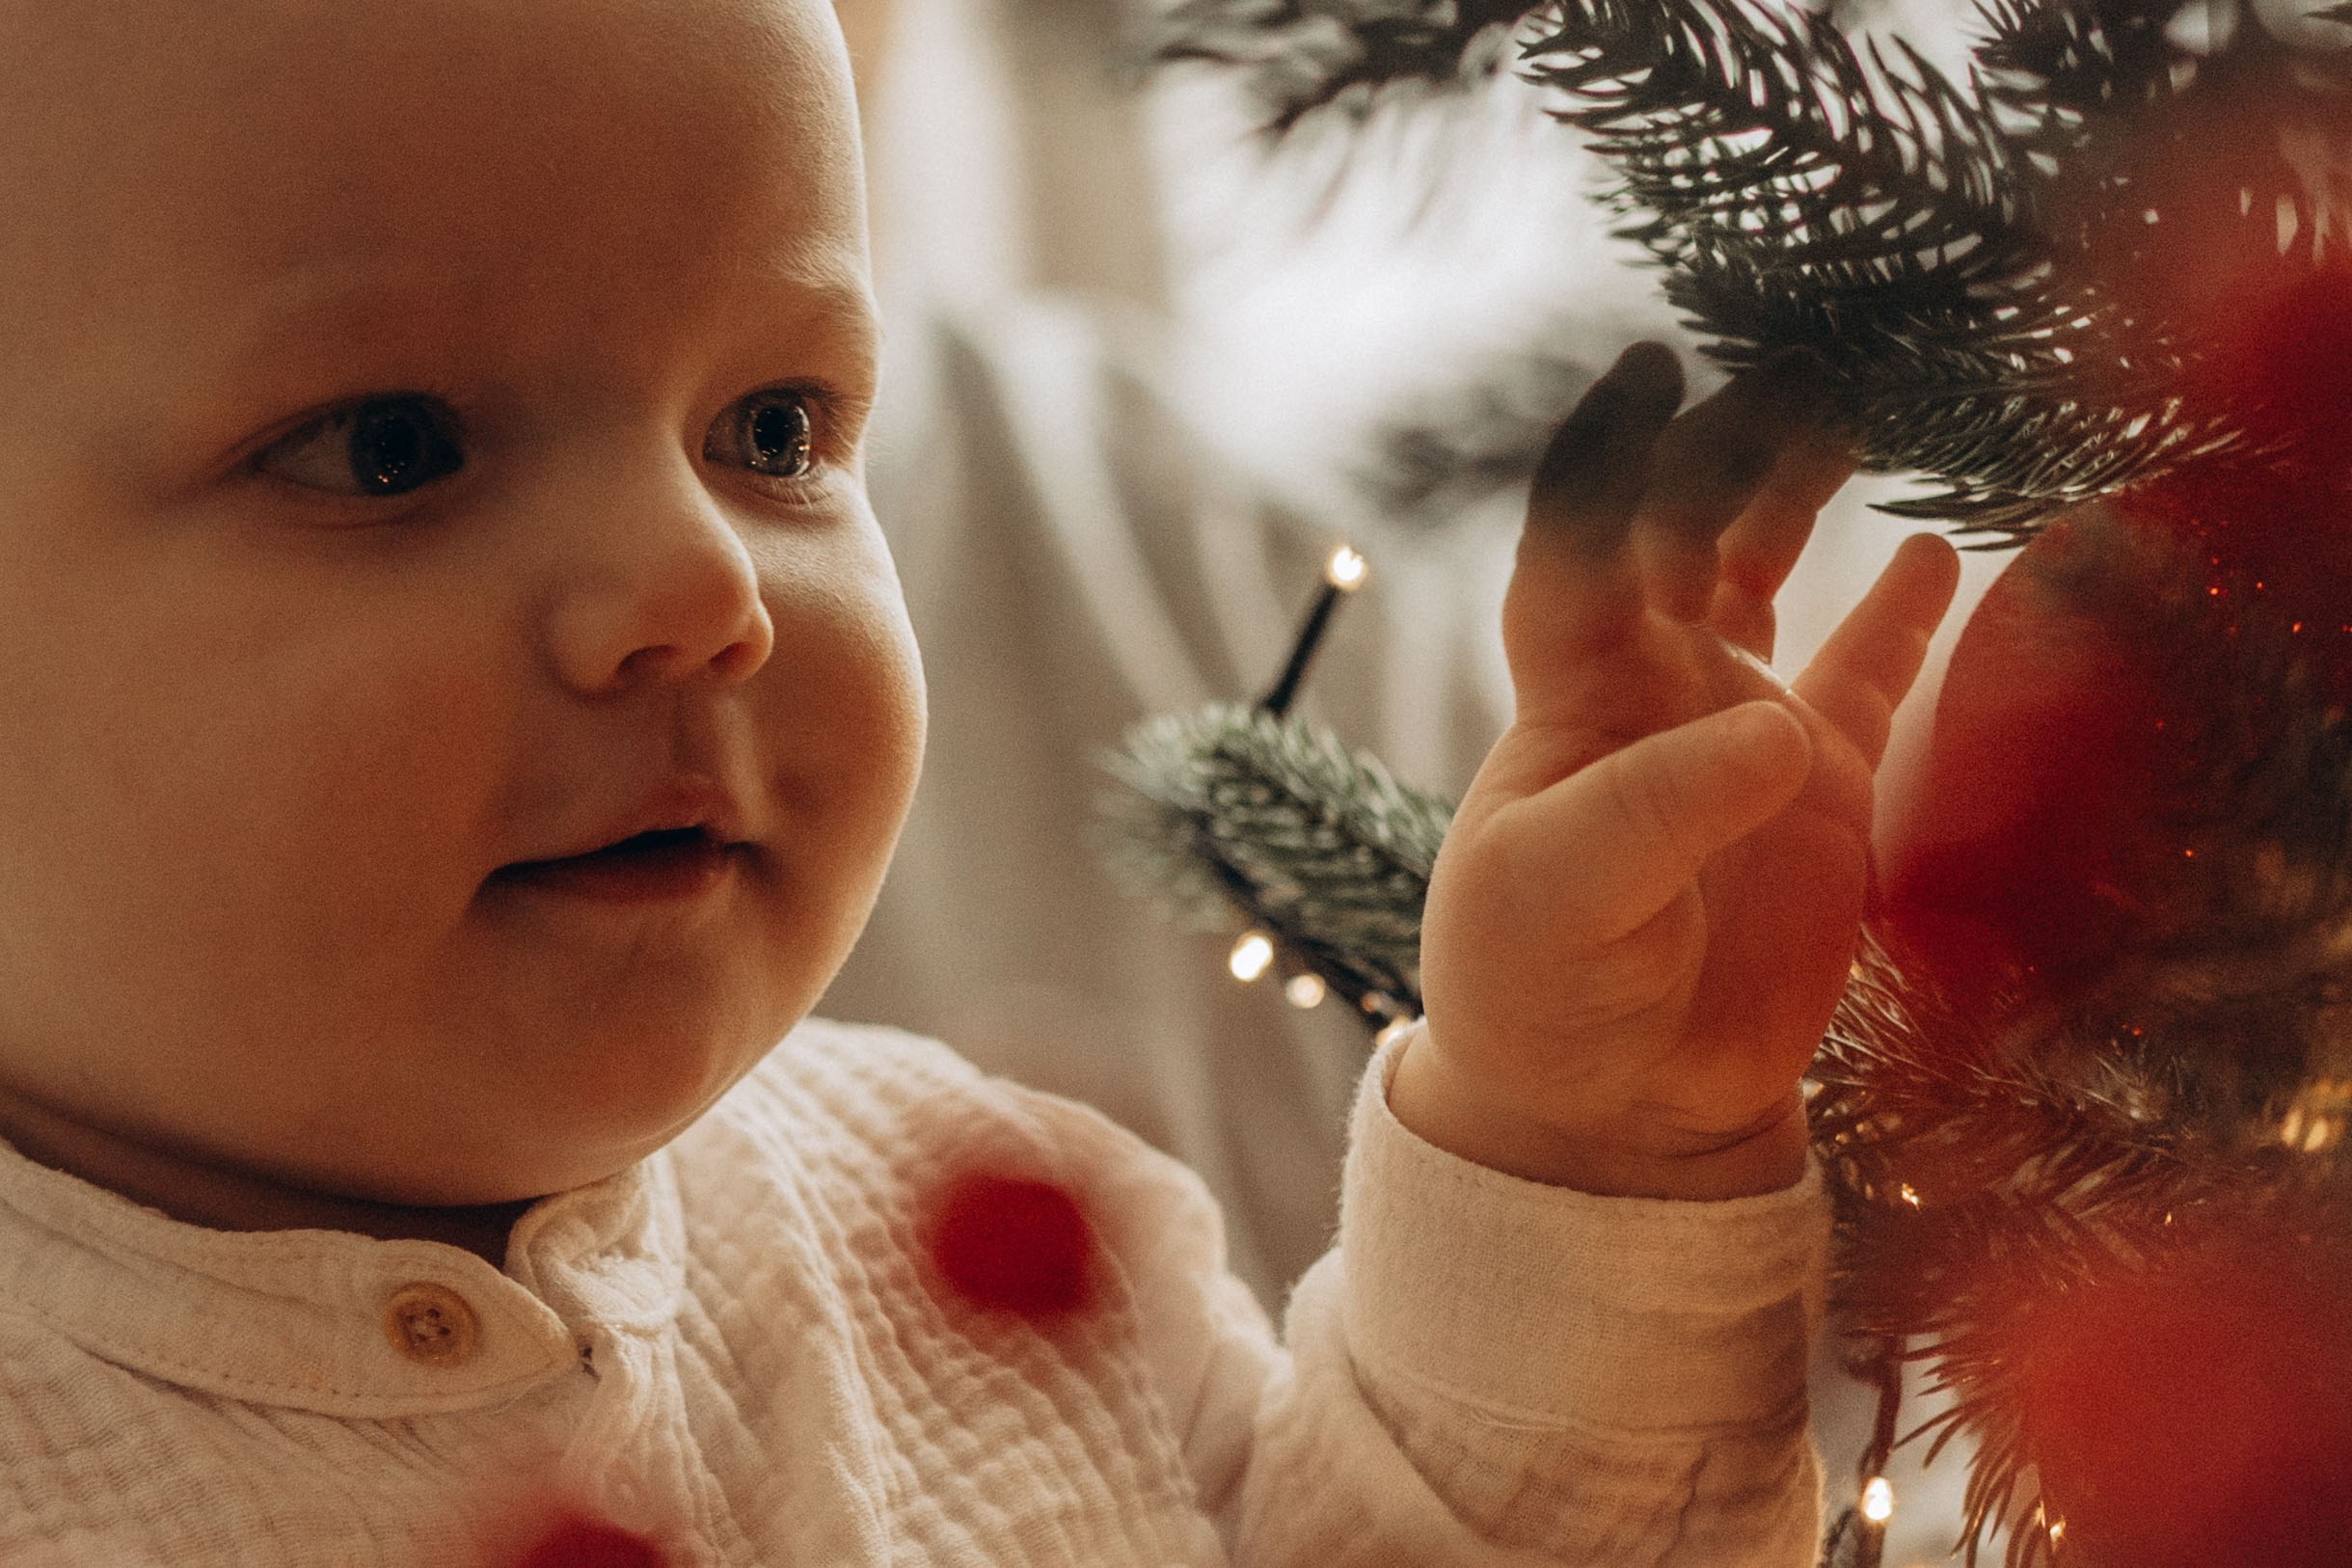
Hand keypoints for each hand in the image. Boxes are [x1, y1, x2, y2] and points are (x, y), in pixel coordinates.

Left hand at [1394, 342, 1958, 1198]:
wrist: (1609, 1101)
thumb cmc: (1540, 994)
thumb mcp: (1557, 903)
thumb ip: (1654, 814)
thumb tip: (1774, 729)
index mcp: (1572, 697)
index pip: (1576, 546)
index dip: (1605, 458)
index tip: (1647, 375)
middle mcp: (1652, 690)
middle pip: (1684, 534)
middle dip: (1727, 451)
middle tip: (1796, 375)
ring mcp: (1735, 733)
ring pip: (1766, 579)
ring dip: (1796, 499)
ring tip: (1852, 418)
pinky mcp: (1815, 791)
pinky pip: (1864, 678)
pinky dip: (1902, 621)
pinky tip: (1939, 555)